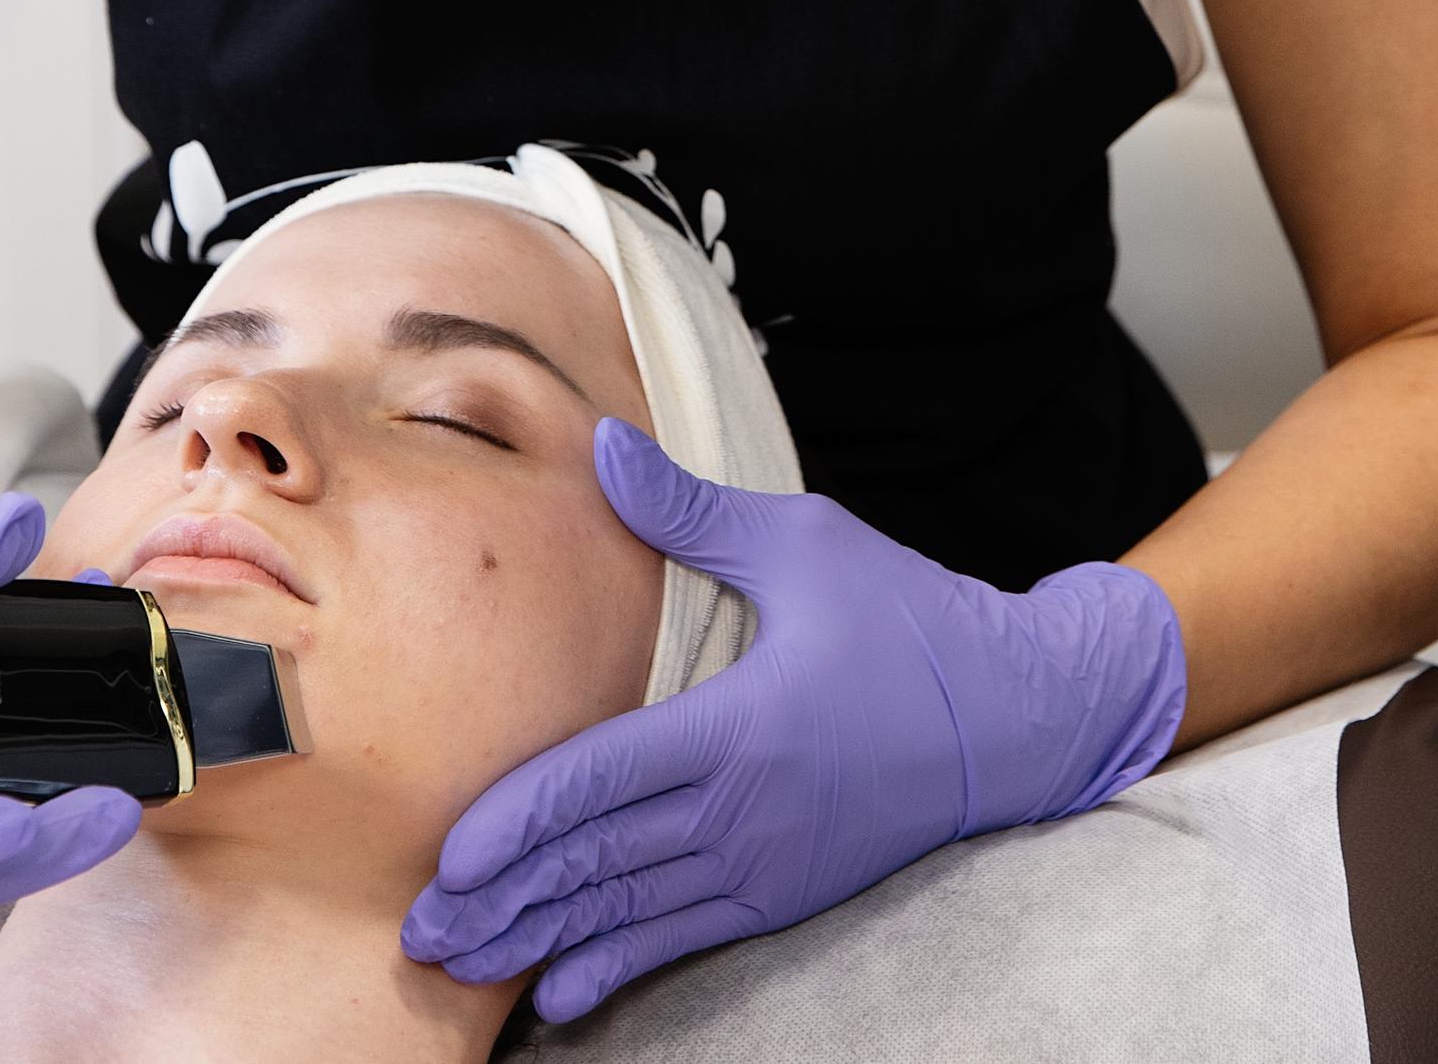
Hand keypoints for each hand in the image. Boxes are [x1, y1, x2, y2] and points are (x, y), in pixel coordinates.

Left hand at [401, 419, 1185, 1022]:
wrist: (1015, 715)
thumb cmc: (907, 618)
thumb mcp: (804, 543)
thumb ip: (693, 510)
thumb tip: (604, 445)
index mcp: (738, 726)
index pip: (602, 783)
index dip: (519, 824)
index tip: (449, 854)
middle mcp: (745, 810)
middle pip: (599, 865)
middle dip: (505, 901)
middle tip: (423, 931)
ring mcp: (766, 862)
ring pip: (630, 913)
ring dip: (542, 941)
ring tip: (463, 964)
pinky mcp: (787, 889)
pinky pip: (685, 939)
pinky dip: (619, 965)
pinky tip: (566, 993)